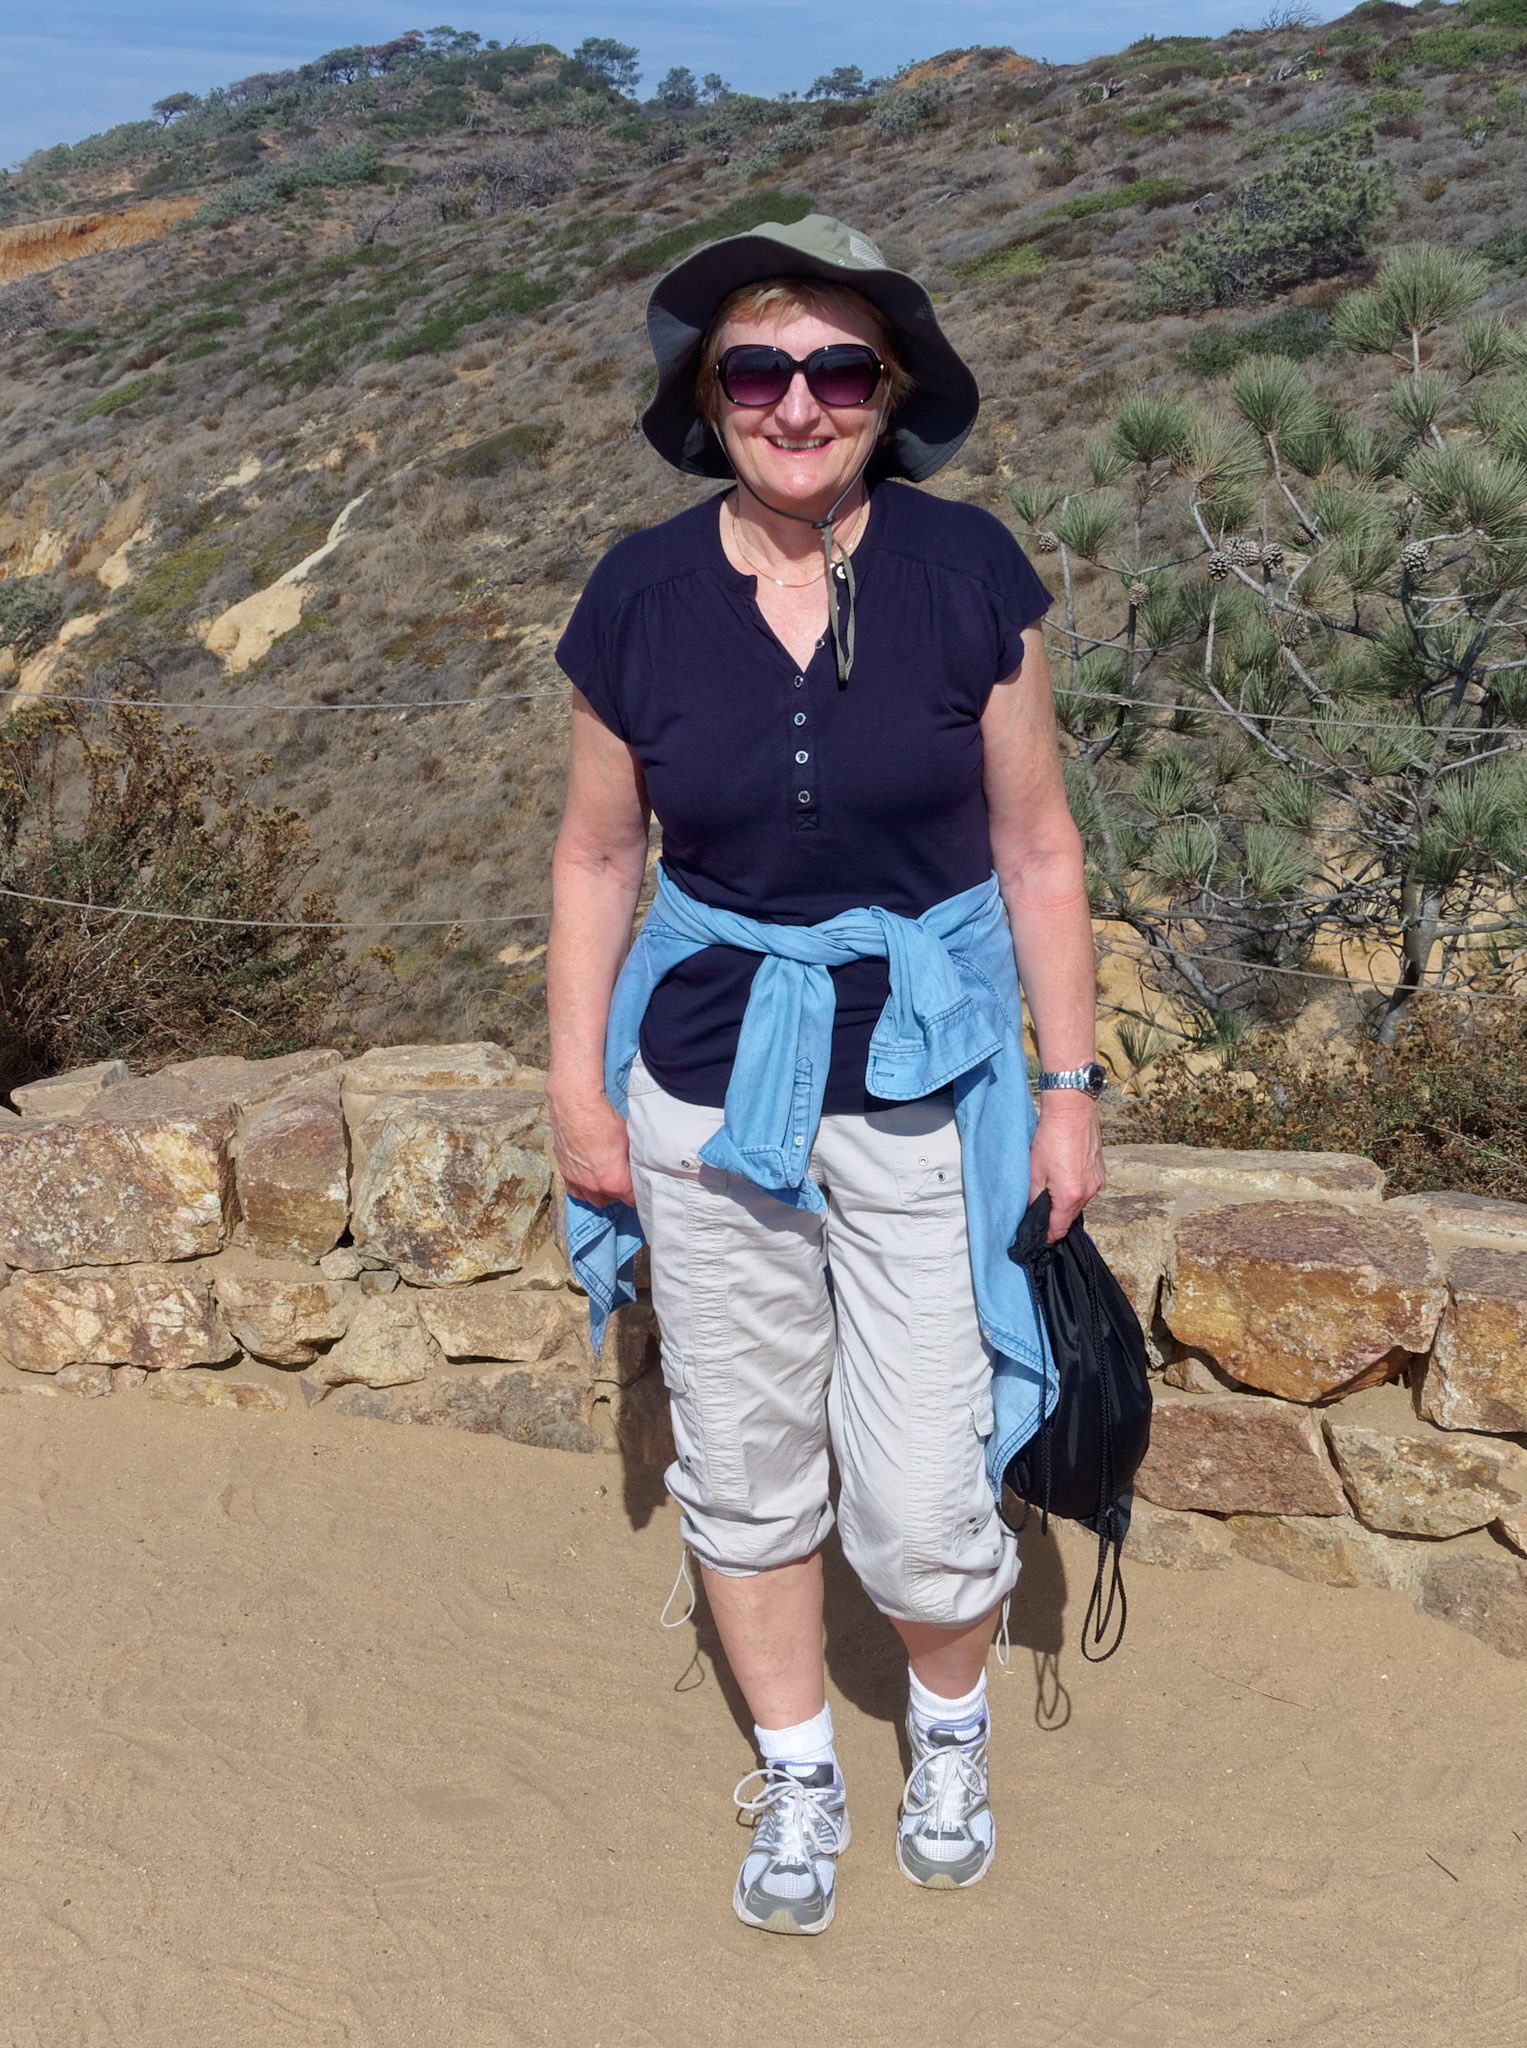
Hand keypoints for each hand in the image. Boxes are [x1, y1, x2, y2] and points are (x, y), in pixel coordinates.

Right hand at [547, 1082, 634, 1207]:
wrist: (575, 1105)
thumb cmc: (603, 1119)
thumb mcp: (628, 1141)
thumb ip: (631, 1161)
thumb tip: (637, 1167)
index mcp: (614, 1181)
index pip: (631, 1198)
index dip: (638, 1193)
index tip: (641, 1186)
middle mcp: (594, 1186)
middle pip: (611, 1200)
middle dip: (620, 1193)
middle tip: (625, 1180)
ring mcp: (577, 1180)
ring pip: (592, 1199)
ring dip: (601, 1193)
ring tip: (608, 1181)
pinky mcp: (564, 1171)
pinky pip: (575, 1191)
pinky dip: (584, 1189)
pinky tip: (589, 1179)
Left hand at [1029, 1093, 1105, 1243]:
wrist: (1072, 1110)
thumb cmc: (1051, 1137)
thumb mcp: (1034, 1171)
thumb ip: (1033, 1198)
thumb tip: (1032, 1214)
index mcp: (1070, 1196)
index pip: (1059, 1229)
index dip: (1047, 1235)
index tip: (1038, 1236)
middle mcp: (1088, 1192)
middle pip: (1070, 1217)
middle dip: (1055, 1216)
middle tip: (1039, 1208)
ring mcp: (1097, 1182)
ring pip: (1078, 1203)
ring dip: (1065, 1201)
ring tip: (1051, 1185)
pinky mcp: (1100, 1172)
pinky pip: (1086, 1189)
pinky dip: (1075, 1188)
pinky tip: (1063, 1173)